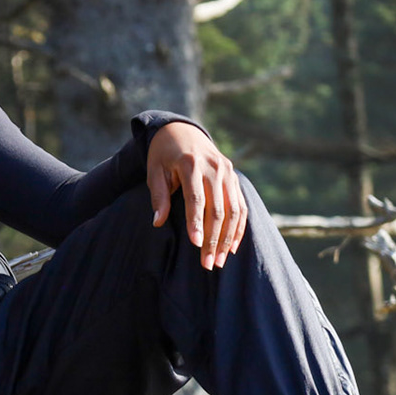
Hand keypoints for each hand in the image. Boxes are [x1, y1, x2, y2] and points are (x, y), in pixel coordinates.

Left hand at [146, 122, 245, 268]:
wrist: (183, 131)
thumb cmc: (164, 154)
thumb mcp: (154, 171)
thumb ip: (159, 196)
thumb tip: (158, 222)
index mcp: (191, 164)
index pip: (196, 198)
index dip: (196, 223)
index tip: (195, 244)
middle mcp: (214, 167)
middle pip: (217, 209)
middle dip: (213, 239)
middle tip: (207, 263)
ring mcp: (228, 172)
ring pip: (233, 210)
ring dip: (227, 238)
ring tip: (219, 260)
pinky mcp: (234, 177)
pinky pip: (241, 206)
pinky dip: (238, 227)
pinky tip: (232, 247)